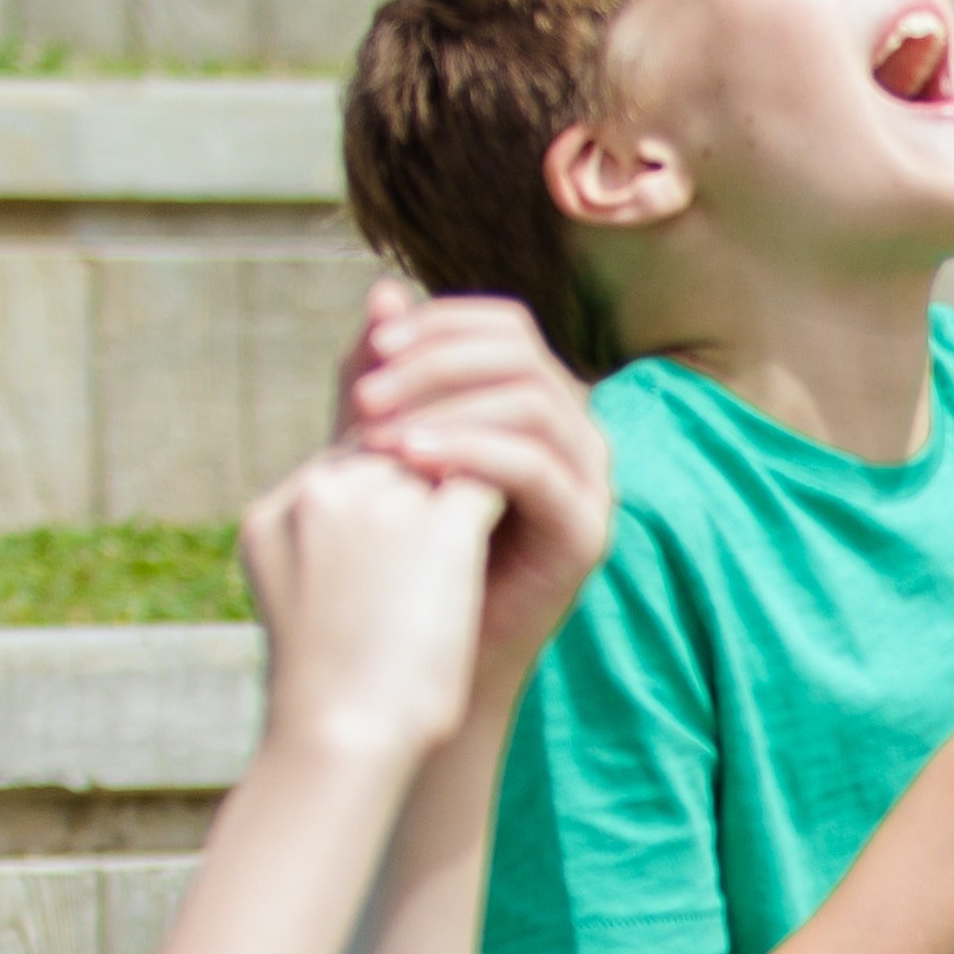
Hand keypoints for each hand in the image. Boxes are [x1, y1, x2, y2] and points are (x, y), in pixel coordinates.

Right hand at [235, 439, 494, 766]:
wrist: (344, 739)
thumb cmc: (328, 702)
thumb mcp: (302, 612)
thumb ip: (321, 558)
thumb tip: (365, 551)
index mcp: (270, 517)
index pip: (342, 470)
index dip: (385, 495)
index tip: (414, 537)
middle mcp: (318, 493)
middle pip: (389, 457)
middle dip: (426, 488)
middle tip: (462, 531)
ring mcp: (378, 502)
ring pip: (440, 464)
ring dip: (464, 498)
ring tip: (497, 534)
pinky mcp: (440, 525)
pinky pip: (486, 490)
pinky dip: (503, 516)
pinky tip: (516, 545)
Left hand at [330, 281, 608, 687]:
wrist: (420, 662)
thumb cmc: (399, 555)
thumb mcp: (382, 450)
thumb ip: (384, 378)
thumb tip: (381, 291)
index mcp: (535, 405)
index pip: (503, 326)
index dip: (437, 324)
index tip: (369, 350)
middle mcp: (574, 434)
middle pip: (519, 351)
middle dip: (434, 361)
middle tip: (363, 397)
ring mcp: (590, 482)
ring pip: (529, 399)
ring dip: (445, 404)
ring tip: (376, 435)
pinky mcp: (587, 531)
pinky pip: (535, 464)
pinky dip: (468, 450)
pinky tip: (409, 460)